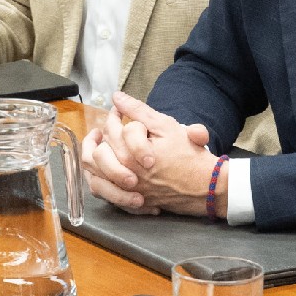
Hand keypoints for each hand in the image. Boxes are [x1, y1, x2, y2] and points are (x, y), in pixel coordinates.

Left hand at [81, 92, 214, 217]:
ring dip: (91, 149)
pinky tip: (98, 163)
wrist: (204, 186)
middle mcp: (125, 170)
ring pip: (93, 166)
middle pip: (103, 144)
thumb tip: (117, 97)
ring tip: (98, 138)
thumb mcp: (167, 127)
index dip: (118, 114)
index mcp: (134, 152)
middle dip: (106, 128)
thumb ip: (139, 111)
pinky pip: (98, 187)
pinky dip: (94, 173)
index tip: (120, 110)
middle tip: (113, 120)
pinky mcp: (127, 198)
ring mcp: (124, 187)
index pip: (115, 127)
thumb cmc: (189, 156)